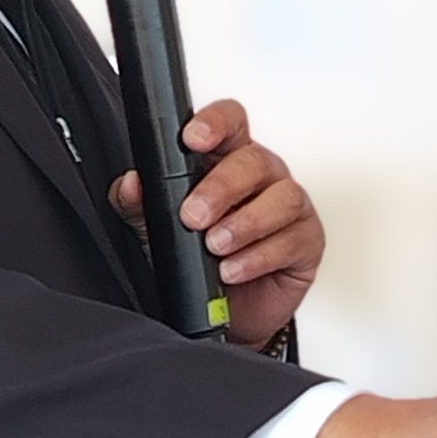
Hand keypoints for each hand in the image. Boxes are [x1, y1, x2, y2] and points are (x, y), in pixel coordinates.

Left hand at [109, 99, 324, 352]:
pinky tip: (232, 269)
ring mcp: (288, 208)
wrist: (225, 315)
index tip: (193, 139)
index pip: (230, 122)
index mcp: (226, 160)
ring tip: (215, 246)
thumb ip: (140, 204)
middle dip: (221, 187)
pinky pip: (292, 239)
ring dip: (245, 223)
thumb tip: (130, 184)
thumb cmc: (198, 262)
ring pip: (283, 197)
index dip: (216, 123)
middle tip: (193, 216)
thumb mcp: (158, 231)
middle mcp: (262, 177)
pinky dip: (258, 256)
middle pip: (254, 160)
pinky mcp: (306, 242)